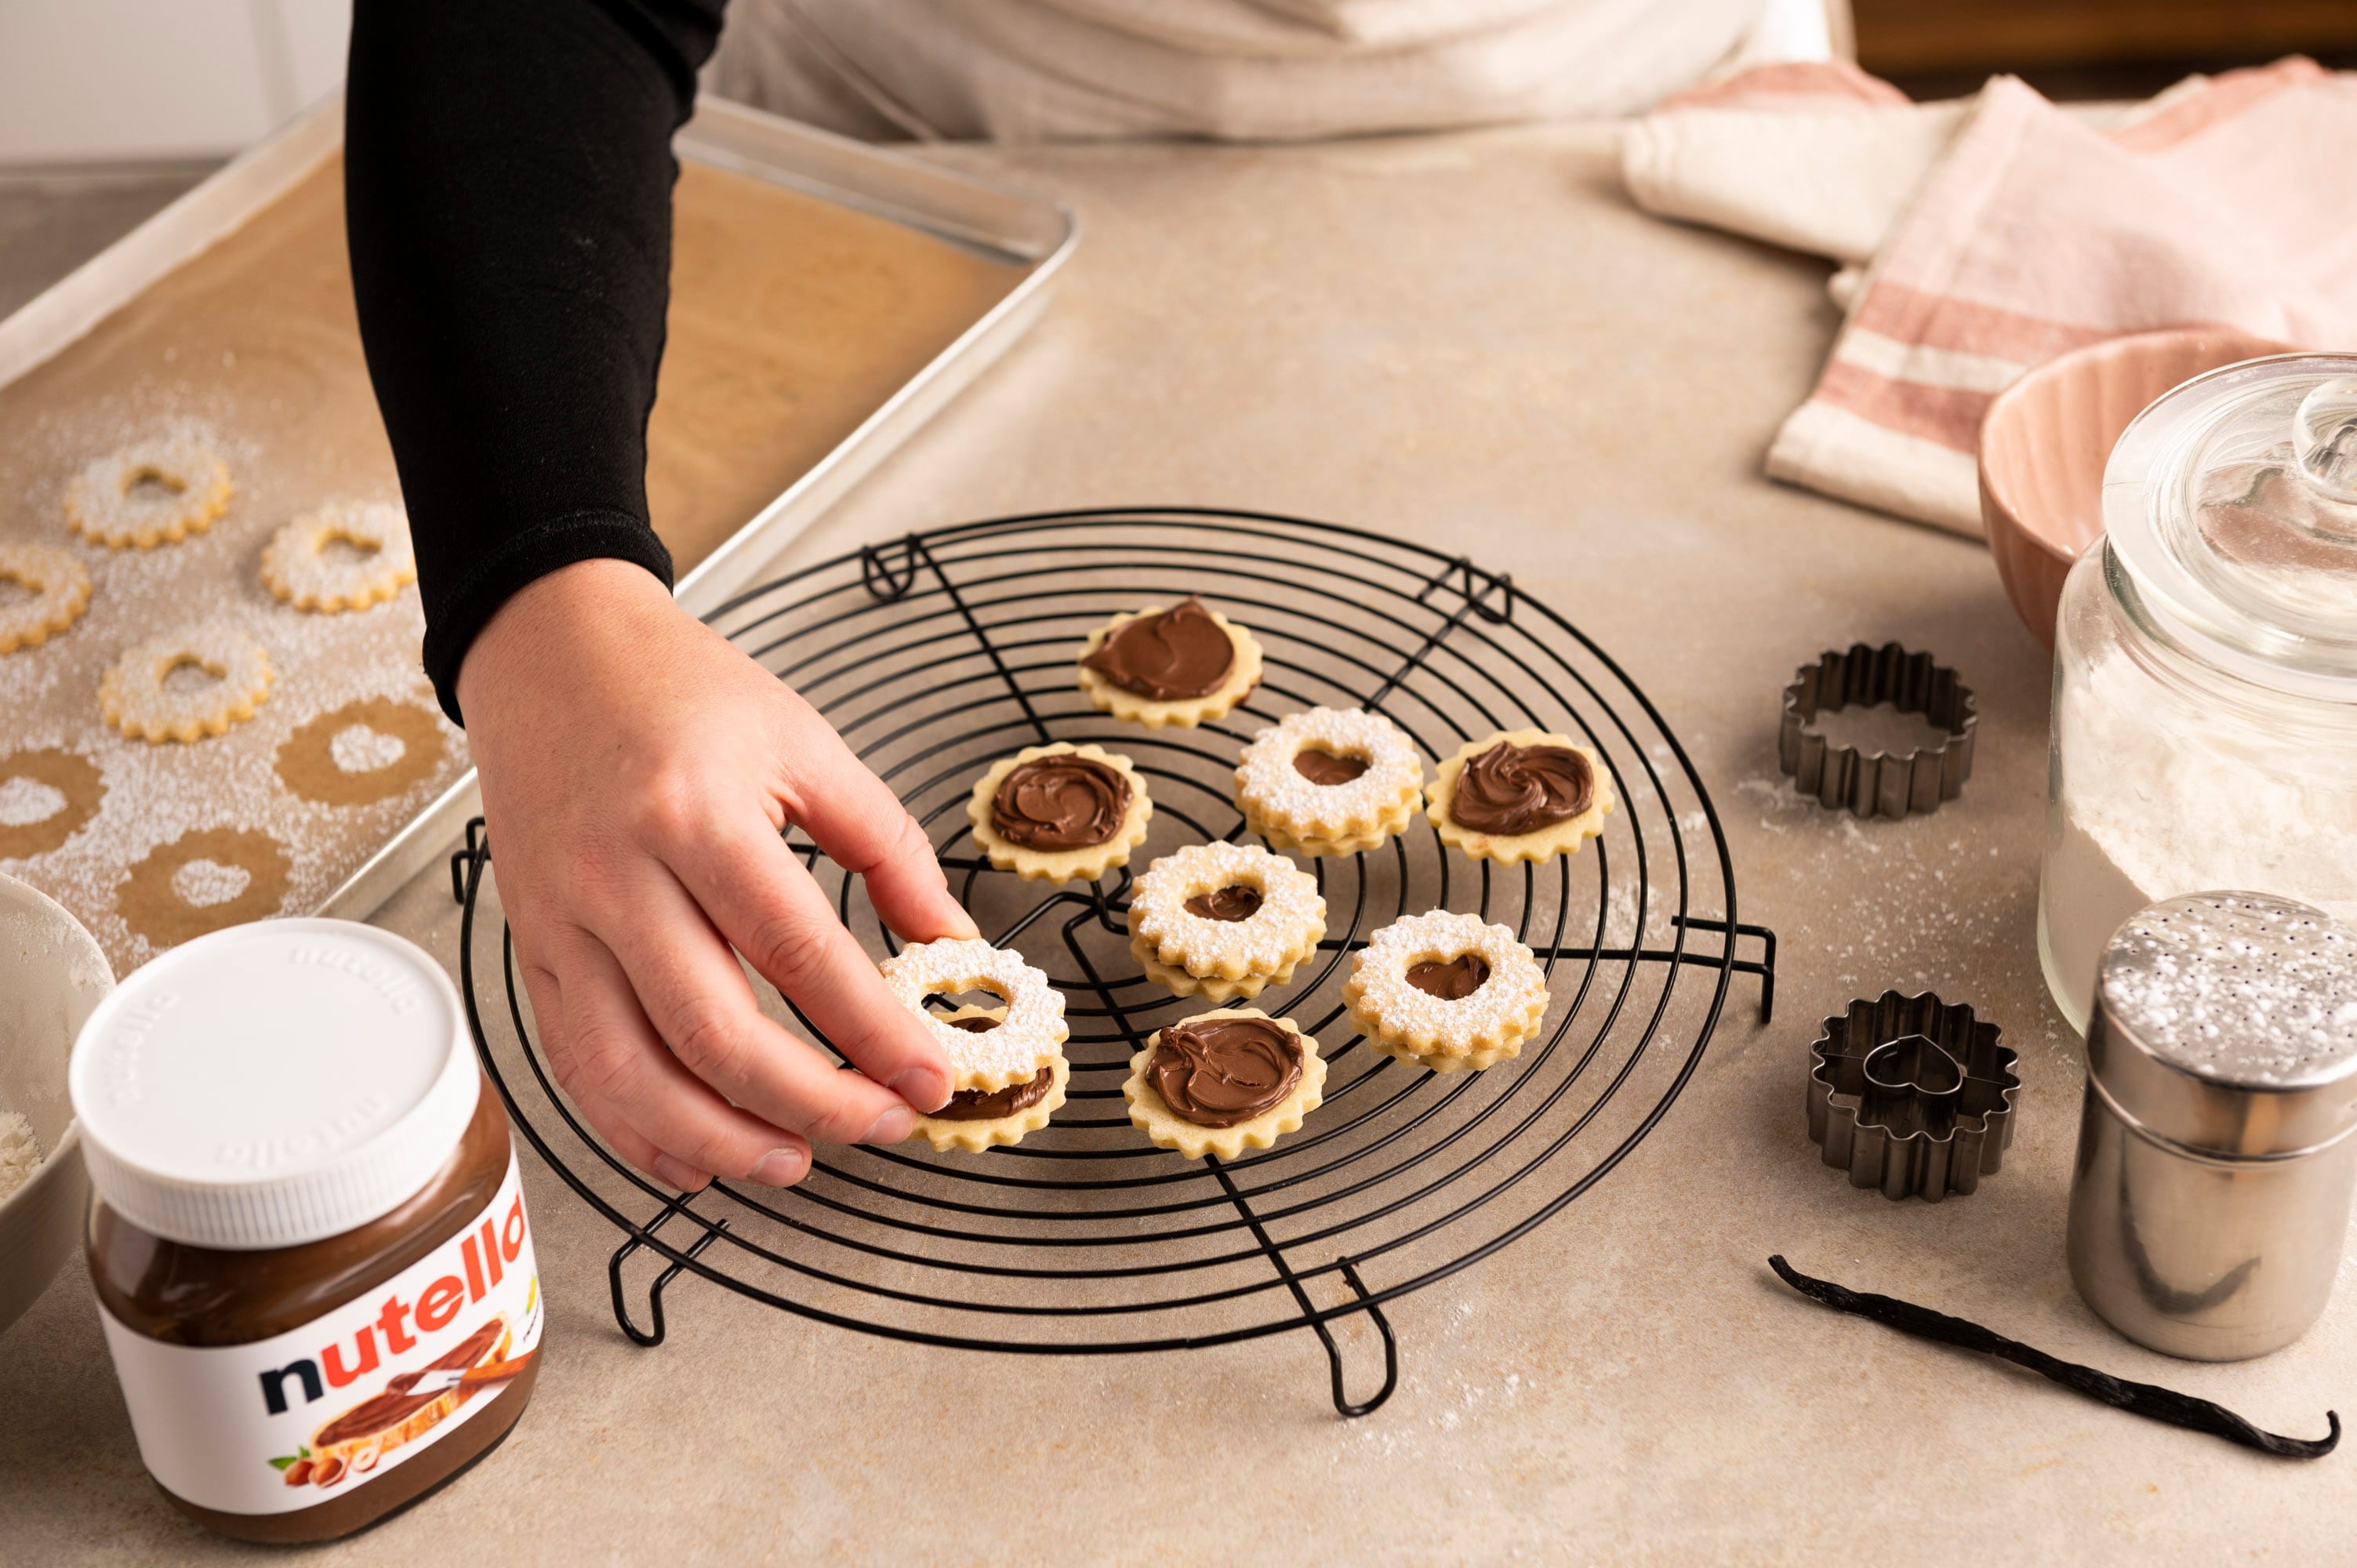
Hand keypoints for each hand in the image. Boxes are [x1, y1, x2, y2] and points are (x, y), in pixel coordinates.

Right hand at [457, 558, 974, 1190]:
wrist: (550, 651)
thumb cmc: (678, 690)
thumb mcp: (804, 740)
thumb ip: (886, 842)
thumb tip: (950, 937)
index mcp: (696, 812)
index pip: (796, 950)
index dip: (870, 1030)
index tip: (928, 1077)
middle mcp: (616, 875)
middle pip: (712, 1028)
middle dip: (807, 1101)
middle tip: (879, 1124)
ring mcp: (561, 920)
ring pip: (628, 1069)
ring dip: (717, 1137)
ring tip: (794, 1162)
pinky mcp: (529, 948)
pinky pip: (573, 1062)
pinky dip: (632, 1127)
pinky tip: (694, 1158)